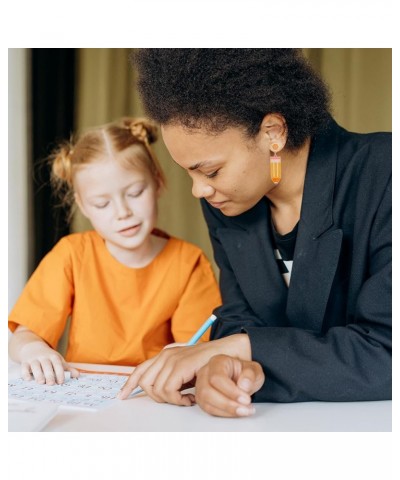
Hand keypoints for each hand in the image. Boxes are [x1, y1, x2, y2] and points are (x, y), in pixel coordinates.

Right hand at [19, 341, 79, 384]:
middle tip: (51, 384)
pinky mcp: (25, 362)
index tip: (61, 381)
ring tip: (41, 382)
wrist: (33, 348)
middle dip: (49, 374)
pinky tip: (28, 379)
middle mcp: (43, 357)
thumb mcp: (58, 361)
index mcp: (53, 356)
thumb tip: (78, 375)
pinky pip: (24, 367)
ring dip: (38, 374)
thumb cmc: (48, 358)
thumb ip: (67, 369)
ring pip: (35, 366)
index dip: (59, 372)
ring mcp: (33, 359)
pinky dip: (25, 373)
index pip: (57, 363)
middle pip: (47, 365)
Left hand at [118, 334, 250, 405]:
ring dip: (170, 400)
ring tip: (185, 400)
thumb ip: (171, 376)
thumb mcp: (185, 370)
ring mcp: (172, 359)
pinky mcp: (181, 365)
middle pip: (145, 382)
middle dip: (156, 397)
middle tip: (174, 400)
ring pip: (156, 389)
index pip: (140, 370)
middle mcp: (165, 355)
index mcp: (164, 356)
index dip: (129, 384)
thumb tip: (158, 390)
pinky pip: (169, 390)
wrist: (226, 353)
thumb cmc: (207, 364)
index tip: (123, 396)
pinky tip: (190, 399)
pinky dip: (178, 400)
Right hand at [195, 354, 264, 416]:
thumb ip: (250, 375)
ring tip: (243, 411)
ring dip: (226, 410)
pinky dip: (223, 414)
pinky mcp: (202, 399)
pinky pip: (208, 409)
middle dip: (227, 404)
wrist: (242, 380)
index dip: (231, 391)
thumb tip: (243, 385)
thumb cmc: (245, 374)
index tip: (246, 399)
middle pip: (207, 391)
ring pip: (205, 402)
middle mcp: (206, 372)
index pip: (217, 377)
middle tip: (245, 408)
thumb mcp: (254, 370)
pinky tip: (236, 413)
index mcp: (218, 362)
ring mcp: (201, 386)